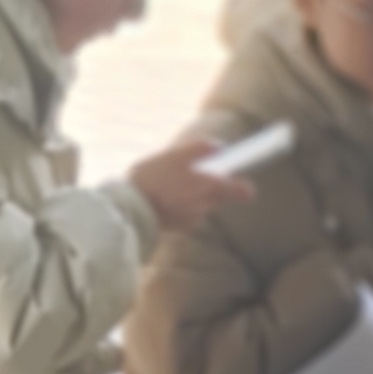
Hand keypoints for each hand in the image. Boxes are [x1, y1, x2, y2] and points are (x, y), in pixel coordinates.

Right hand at [126, 130, 256, 231]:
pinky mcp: (178, 226)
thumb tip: (219, 147)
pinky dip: (181, 206)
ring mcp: (192, 218)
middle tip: (194, 175)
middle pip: (218, 196)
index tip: (242, 182)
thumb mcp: (174, 156)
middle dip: (211, 187)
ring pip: (202, 204)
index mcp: (209, 186)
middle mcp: (205, 205)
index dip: (241, 186)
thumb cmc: (152, 180)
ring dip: (194, 196)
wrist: (130, 210)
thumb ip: (199, 149)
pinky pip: (187, 214)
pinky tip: (165, 197)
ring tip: (172, 184)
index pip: (239, 190)